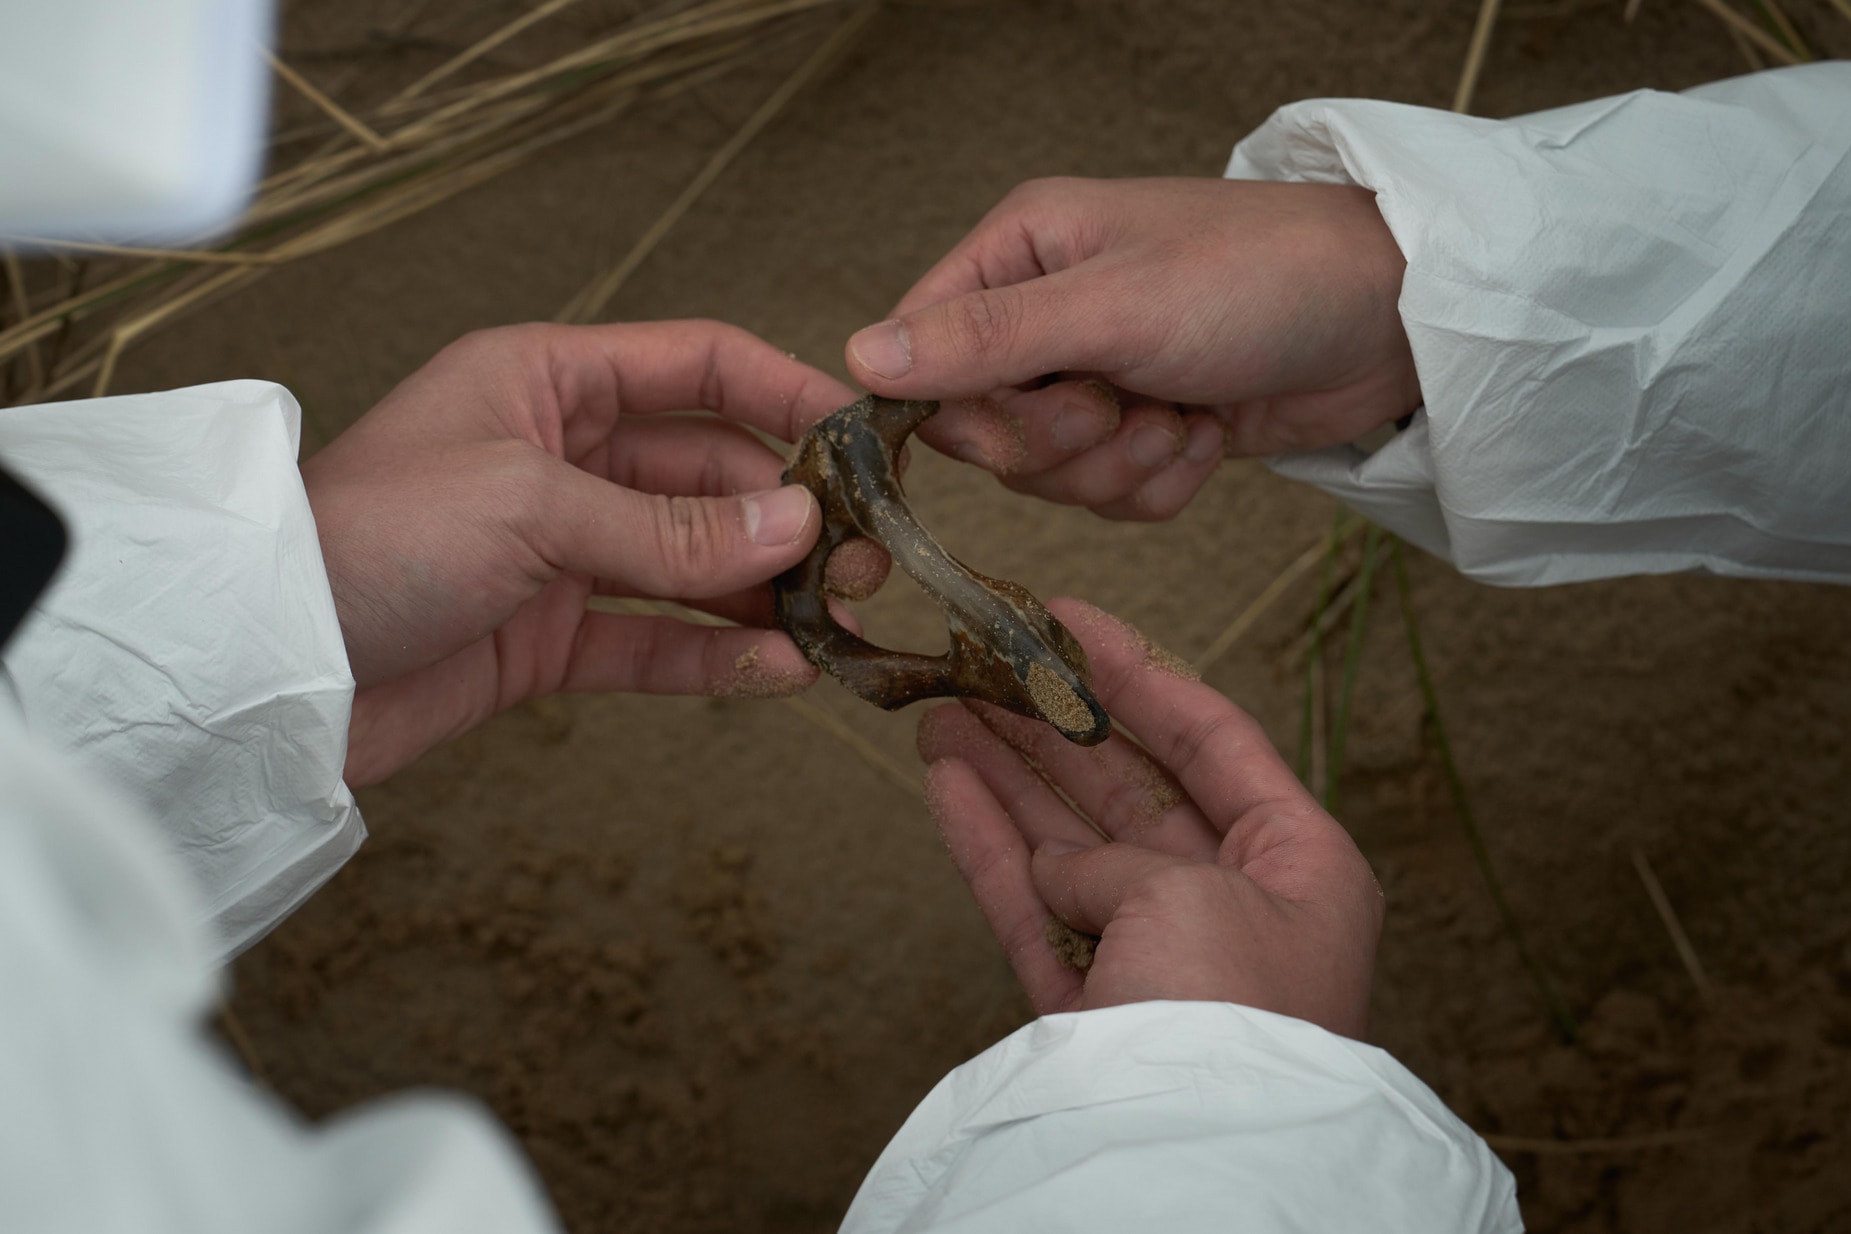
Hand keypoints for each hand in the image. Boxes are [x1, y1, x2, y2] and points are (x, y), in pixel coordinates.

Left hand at [302, 320, 856, 786]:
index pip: (695, 366)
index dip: (783, 393)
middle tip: (863, 559)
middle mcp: (560, 458)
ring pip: (690, 564)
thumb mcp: (529, 507)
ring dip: (763, 592)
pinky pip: (651, 640)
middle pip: (707, 475)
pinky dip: (713, 656)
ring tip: (838, 621)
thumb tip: (799, 526)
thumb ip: (669, 527)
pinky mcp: (545, 638)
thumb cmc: (371, 538)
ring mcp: (557, 552)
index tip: (862, 435)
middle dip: (786, 515)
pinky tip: (775, 673)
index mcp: (546, 382)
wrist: (267, 666)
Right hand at [847, 177, 1417, 520]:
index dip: (960, 412)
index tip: (1022, 416)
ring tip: (1182, 415)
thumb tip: (860, 359)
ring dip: (1121, 467)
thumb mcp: (1113, 306)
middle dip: (1061, 444)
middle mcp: (1044, 316)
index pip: (922, 357)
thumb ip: (987, 340)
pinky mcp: (1145, 430)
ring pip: (1049, 477)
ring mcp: (1096, 378)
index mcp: (1017, 256)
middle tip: (1124, 405)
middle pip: (984, 435)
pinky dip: (1160, 484)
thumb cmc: (1259, 277)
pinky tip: (1208, 436)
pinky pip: (1111, 497)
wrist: (1393, 320)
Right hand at [916, 598, 1382, 1036]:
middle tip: (989, 664)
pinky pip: (1034, 910)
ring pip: (1070, 846)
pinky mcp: (1091, 1014)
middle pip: (1130, 789)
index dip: (1138, 674)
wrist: (1192, 1162)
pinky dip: (991, 847)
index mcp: (1299, 867)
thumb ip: (1119, 857)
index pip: (1214, 741)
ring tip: (945, 709)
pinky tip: (946, 782)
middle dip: (1056, 724)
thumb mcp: (1189, 892)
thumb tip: (1065, 872)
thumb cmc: (1231, 1016)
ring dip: (1008, 775)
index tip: (1069, 618)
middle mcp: (1232, 908)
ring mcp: (1155, 963)